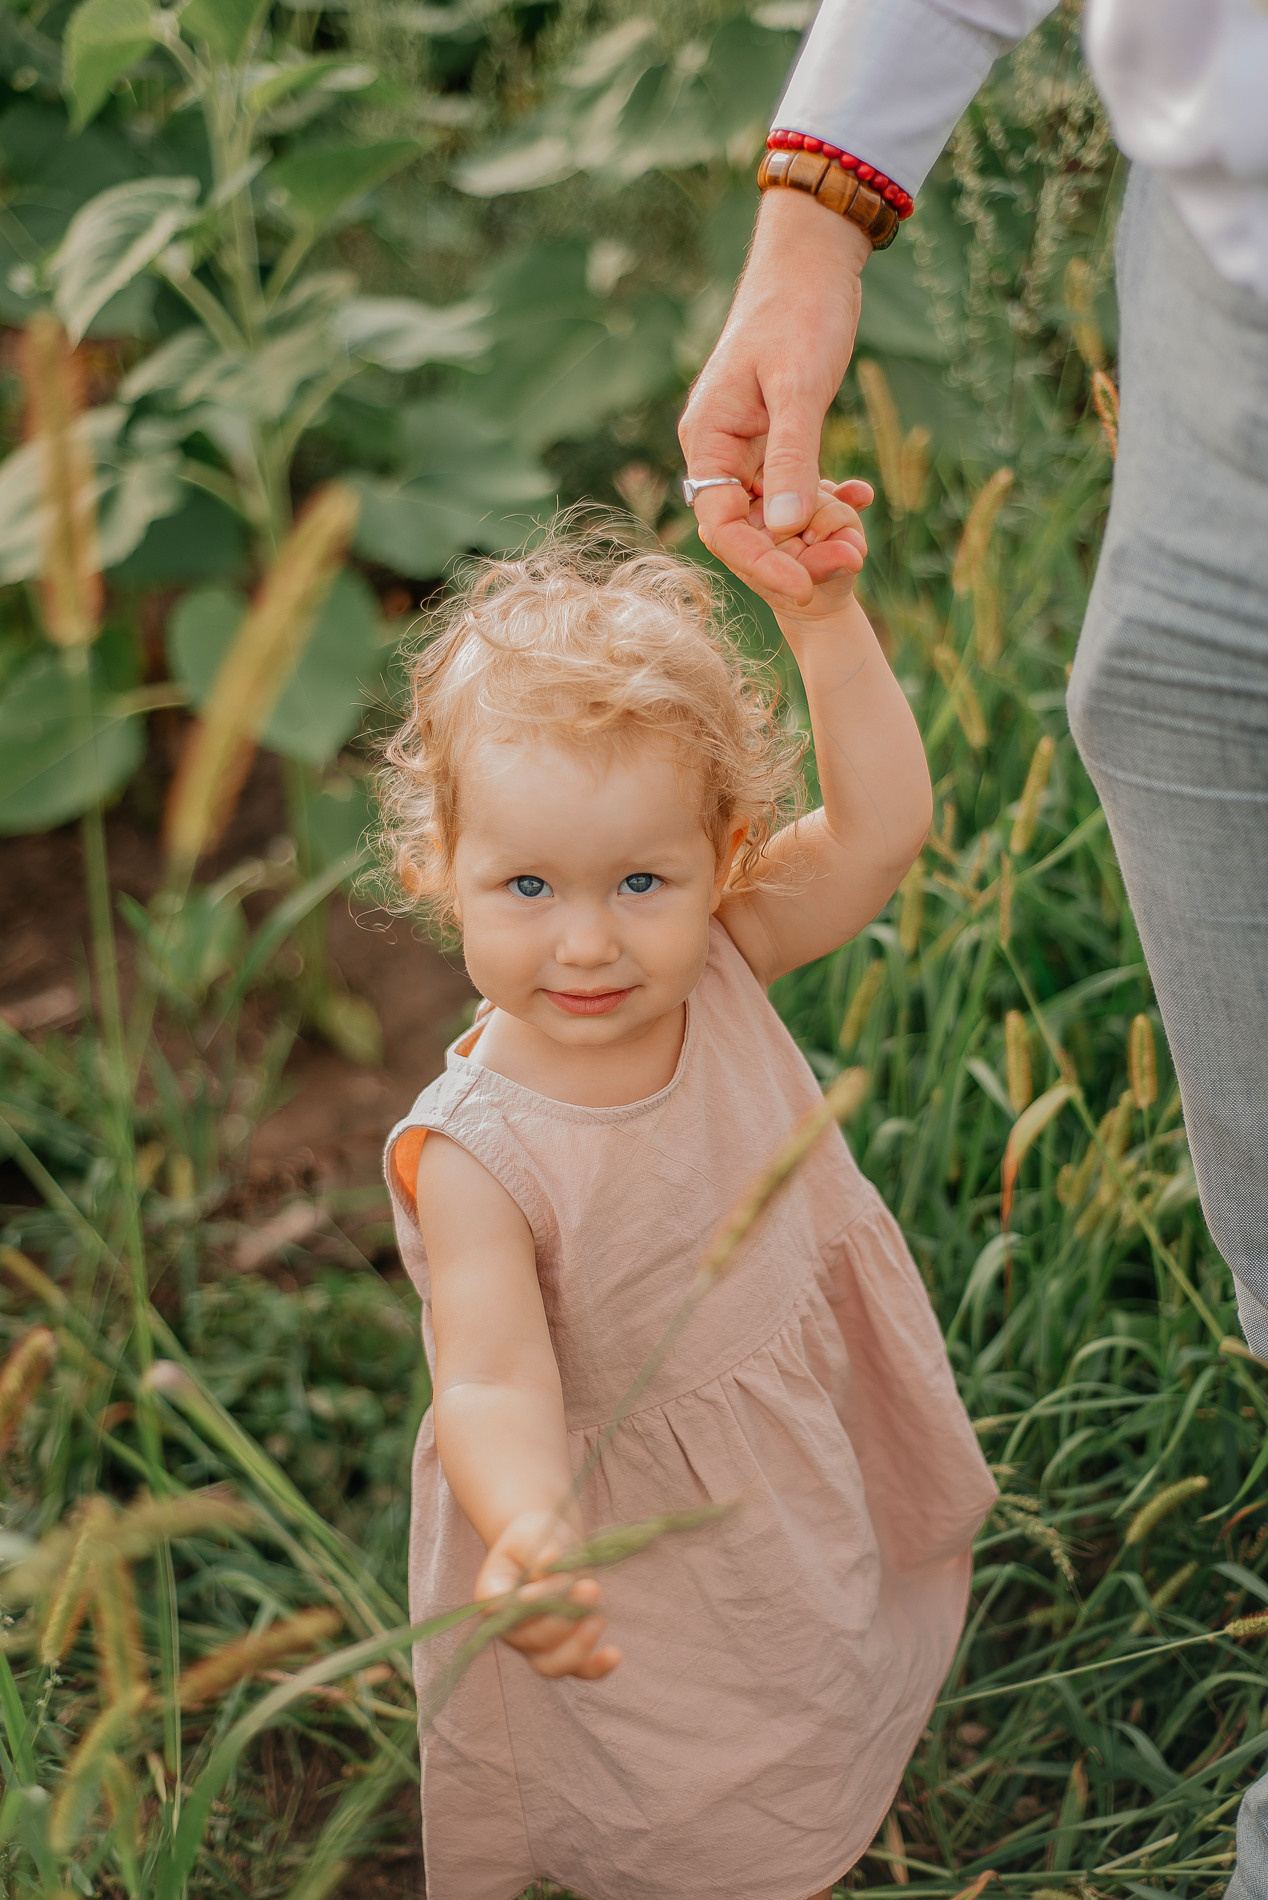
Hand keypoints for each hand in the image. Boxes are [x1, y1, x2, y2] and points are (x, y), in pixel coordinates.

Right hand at [475, 1511, 620, 1681]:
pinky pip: (578, 1670)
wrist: (548, 1547)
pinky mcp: (565, 1650)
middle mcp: (511, 1630)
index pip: (504, 1610)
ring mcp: (536, 1646)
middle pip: (532, 1640)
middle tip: (589, 1589)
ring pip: (552, 1665)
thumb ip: (537, 1552)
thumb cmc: (534, 1539)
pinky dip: (596, 1667)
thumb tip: (550, 1563)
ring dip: (577, 1647)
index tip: (559, 1582)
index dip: (533, 1601)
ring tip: (598, 1620)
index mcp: (493, 1598)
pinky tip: (614, 1655)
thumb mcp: (531, 1536)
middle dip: (563, 1616)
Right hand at [678, 189, 869, 604]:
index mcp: (707, 437)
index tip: (804, 587)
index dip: (760, 562)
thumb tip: (785, 529)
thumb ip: (791, 459)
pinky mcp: (773, 436)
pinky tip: (859, 496)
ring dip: (812, 530)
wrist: (813, 260)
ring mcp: (744, 444)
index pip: (721, 525)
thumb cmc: (800, 312)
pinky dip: (822, 497)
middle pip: (745, 527)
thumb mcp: (799, 387)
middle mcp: (718, 447)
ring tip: (858, 540)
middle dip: (792, 553)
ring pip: (771, 511)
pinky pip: (791, 485)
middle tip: (848, 563)